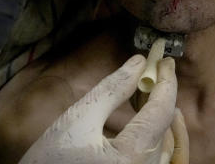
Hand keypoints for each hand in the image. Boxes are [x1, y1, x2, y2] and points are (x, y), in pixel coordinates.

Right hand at [19, 55, 187, 163]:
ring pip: (164, 144)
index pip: (161, 111)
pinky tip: (141, 119)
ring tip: (146, 92)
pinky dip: (152, 135)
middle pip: (165, 128)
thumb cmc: (49, 162)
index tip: (164, 60)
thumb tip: (138, 63)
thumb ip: (112, 89)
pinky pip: (154, 159)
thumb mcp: (77, 119)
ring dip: (158, 116)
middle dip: (161, 96)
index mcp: (132, 158)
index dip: (166, 81)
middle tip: (153, 71)